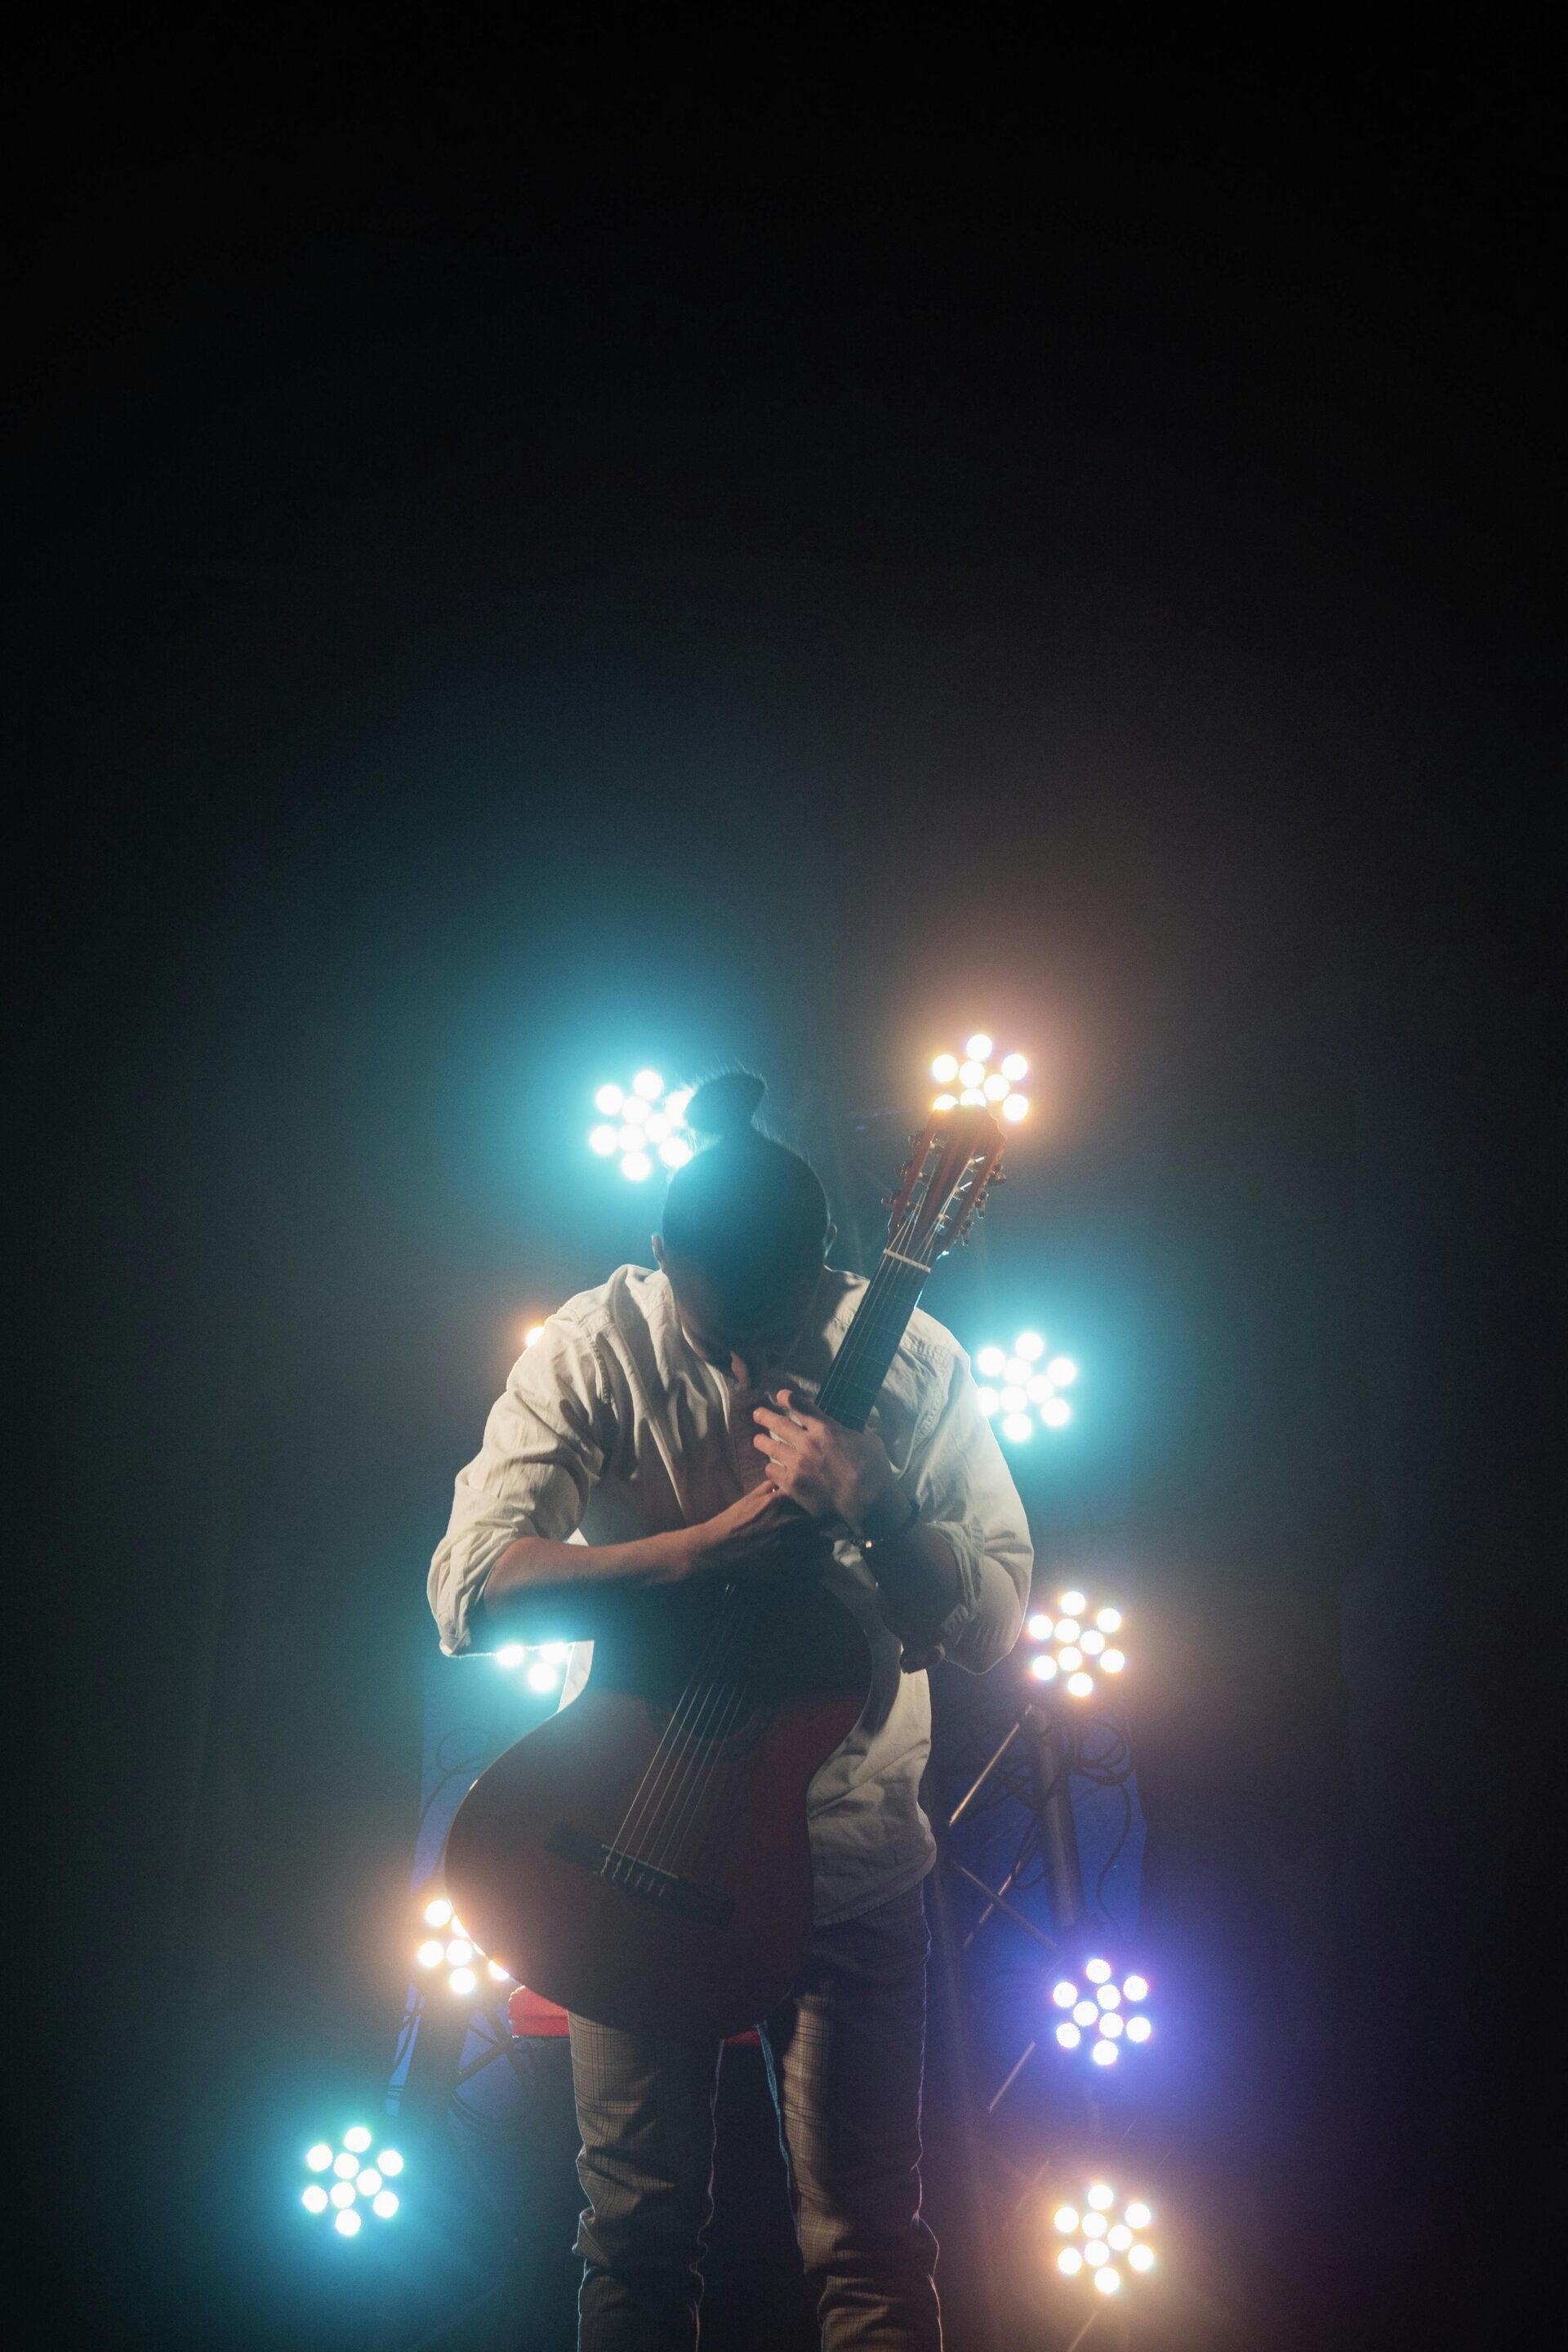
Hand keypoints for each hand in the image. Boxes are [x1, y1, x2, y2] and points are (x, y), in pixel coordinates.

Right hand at [682, 1481, 828, 1578]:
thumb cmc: (733, 1520)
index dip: (822, 1504)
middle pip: (826, 1523)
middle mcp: (790, 1524)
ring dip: (821, 1546)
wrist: (716, 1548)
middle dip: (825, 1525)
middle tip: (820, 1528)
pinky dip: (814, 1569)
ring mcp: (790, 1549)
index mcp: (782, 1503)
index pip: (817, 1500)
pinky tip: (808, 1566)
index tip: (823, 1507)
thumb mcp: (751, 1497)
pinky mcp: (787, 1570)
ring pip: (825, 1547)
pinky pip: (815, 1571)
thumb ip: (771, 1486)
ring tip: (815, 1547)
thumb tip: (786, 1477)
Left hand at [751, 1389, 899, 1526]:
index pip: (802, 1406)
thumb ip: (858, 1430)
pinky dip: (771, 1468)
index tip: (780, 1396)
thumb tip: (859, 1425)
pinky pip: (772, 1472)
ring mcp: (797, 1463)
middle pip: (779, 1424)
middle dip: (765, 1416)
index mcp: (826, 1428)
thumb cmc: (874, 1469)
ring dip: (762, 1441)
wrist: (866, 1499)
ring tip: (757, 1440)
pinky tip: (770, 1468)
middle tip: (756, 1413)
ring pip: (770, 1447)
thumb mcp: (870, 1440)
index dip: (788, 1398)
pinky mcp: (792, 1484)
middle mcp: (808, 1442)